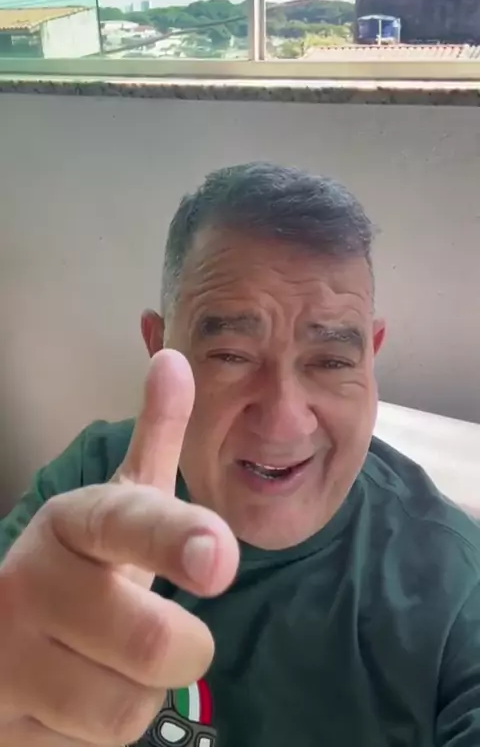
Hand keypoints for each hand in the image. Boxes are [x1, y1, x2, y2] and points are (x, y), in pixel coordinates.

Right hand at [0, 350, 238, 745]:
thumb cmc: (84, 567)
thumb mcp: (120, 507)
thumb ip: (155, 438)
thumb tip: (173, 358)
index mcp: (72, 521)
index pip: (129, 523)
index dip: (177, 539)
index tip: (220, 557)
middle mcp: (32, 581)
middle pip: (152, 641)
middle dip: (179, 648)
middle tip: (160, 636)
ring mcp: (7, 656)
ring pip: (127, 708)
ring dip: (136, 694)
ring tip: (107, 663)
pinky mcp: (1, 720)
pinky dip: (99, 731)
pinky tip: (73, 696)